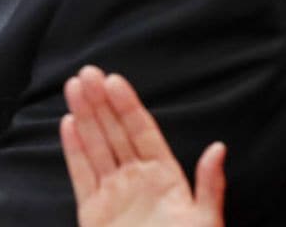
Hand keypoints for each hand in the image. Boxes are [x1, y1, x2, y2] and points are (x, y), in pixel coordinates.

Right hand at [62, 67, 224, 226]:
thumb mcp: (206, 223)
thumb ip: (209, 186)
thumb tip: (218, 147)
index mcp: (167, 180)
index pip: (144, 133)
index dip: (129, 107)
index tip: (115, 81)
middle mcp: (137, 182)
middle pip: (115, 133)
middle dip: (101, 103)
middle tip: (87, 73)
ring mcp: (113, 195)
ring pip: (96, 148)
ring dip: (85, 117)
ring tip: (74, 88)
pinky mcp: (92, 211)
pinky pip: (81, 175)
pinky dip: (73, 151)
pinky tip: (68, 125)